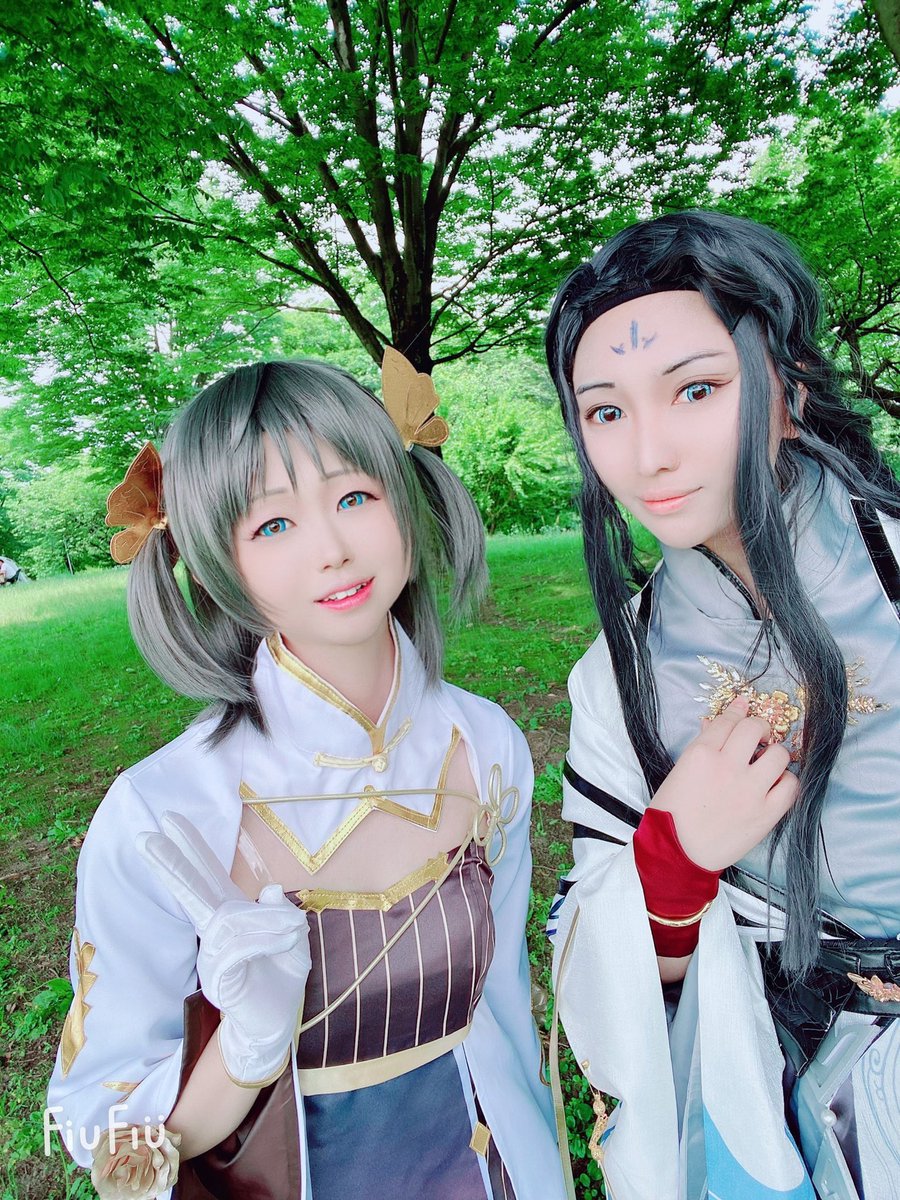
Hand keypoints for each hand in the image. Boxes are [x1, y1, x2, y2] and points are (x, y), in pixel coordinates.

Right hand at [137, 812, 311, 1085]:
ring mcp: (213, 955)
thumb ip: (282, 912)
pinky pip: (237, 947)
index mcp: (231, 914)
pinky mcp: (219, 979)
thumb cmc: (280, 977)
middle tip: (146, 836)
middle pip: (191, 891)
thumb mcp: (293, 937)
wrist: (274, 1024)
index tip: (170, 819)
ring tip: (292, 930)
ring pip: (231, 919)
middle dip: (171, 863)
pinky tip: (286, 942)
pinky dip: (266, 939)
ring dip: (267, 921)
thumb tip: (268, 889)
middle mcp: (216, 931)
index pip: (207, 875)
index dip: (191, 847)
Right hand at [648, 696, 798, 871]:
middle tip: (757, 738)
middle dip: (759, 728)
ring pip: (779, 754)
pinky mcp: (766, 814)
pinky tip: (774, 786)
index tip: (744, 706)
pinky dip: (786, 781)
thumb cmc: (671, 814)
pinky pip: (791, 785)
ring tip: (766, 766)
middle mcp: (727, 767)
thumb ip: (702, 747)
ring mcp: (750, 791)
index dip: (738, 710)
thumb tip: (718, 725)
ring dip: (774, 755)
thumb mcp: (679, 772)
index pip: (728, 720)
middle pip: (755, 729)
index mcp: (700, 755)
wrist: (677, 854)